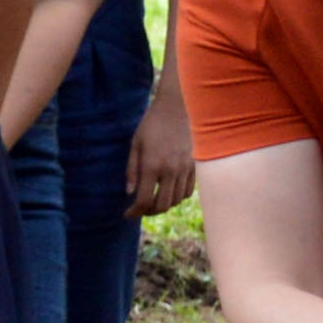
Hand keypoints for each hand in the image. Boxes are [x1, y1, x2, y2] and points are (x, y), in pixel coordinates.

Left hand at [130, 79, 195, 218]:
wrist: (178, 108)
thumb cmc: (152, 124)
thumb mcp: (136, 144)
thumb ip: (131, 170)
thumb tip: (130, 193)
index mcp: (152, 165)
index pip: (143, 200)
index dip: (134, 212)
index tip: (127, 214)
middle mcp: (170, 170)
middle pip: (161, 205)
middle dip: (148, 212)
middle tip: (140, 209)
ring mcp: (185, 169)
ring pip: (176, 201)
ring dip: (164, 205)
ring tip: (154, 201)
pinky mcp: (195, 167)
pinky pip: (188, 192)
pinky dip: (178, 197)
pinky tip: (169, 192)